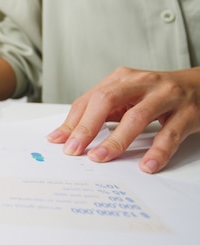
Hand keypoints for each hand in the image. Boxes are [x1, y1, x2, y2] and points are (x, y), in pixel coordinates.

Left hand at [47, 67, 199, 173]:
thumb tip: (69, 134)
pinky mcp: (188, 112)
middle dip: (87, 126)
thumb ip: (102, 111)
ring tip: (101, 157)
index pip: (90, 99)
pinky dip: (157, 151)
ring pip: (137, 117)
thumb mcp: (127, 96)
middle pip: (107, 100)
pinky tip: (146, 165)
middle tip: (74, 149)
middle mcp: (142, 83)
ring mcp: (166, 96)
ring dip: (116, 140)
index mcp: (122, 78)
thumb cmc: (157, 94)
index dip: (72, 121)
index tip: (57, 141)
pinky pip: (170, 134)